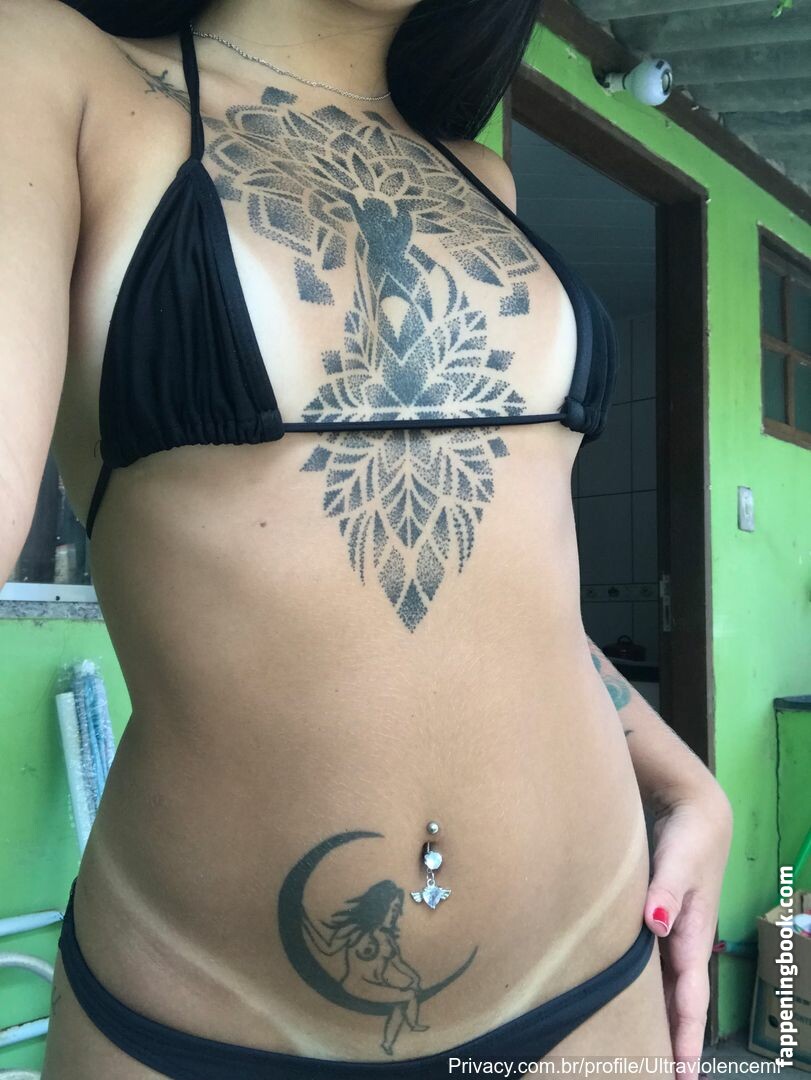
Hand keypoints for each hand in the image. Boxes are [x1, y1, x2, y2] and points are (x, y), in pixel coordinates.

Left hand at [642, 782, 732, 1063]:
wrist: (690, 812)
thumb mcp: (678, 861)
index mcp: (694, 937)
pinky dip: (641, 990)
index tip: (680, 1074)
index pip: (689, 998)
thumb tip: (656, 922)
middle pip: (676, 1002)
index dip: (684, 1037)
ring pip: (661, 987)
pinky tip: (621, 1003)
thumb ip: (666, 890)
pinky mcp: (654, 921)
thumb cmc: (688, 838)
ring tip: (640, 1055)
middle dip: (670, 1042)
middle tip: (655, 1077)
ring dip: (654, 1020)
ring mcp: (669, 934)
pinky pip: (648, 966)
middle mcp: (681, 943)